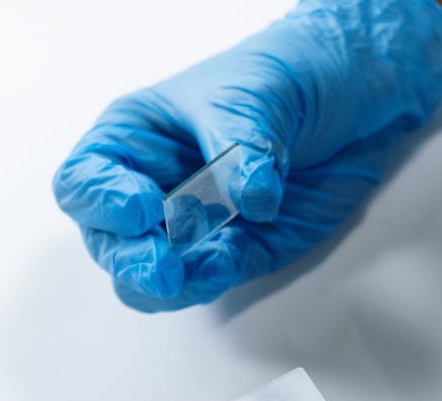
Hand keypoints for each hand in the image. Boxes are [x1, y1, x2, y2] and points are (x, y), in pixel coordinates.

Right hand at [53, 1, 441, 311]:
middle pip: (110, 244)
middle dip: (131, 261)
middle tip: (161, 268)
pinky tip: (225, 266)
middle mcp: (154, 189)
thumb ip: (244, 145)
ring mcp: (191, 228)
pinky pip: (206, 283)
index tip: (142, 208)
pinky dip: (211, 283)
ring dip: (169, 285)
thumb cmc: (289, 74)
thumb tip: (250, 198)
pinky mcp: (234, 255)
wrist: (355, 97)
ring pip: (149, 279)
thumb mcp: (258, 92)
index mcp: (135, 140)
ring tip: (195, 274)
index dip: (102, 203)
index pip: (86, 183)